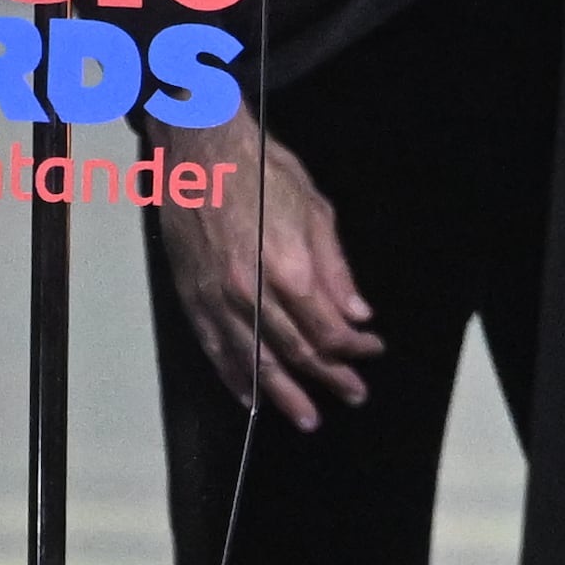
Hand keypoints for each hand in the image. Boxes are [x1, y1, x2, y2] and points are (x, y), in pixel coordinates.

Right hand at [150, 111, 382, 429]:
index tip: (372, 350)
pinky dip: (234, 377)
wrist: (199, 147)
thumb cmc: (262, 169)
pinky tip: (251, 397)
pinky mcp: (191, 297)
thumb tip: (357, 314)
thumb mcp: (314, 207)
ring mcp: (217, 299)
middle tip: (353, 396)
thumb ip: (335, 267)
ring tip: (307, 417)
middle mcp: (252, 293)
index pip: (328, 329)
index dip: (355, 347)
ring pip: (255, 360)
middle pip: (296, 351)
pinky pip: (214, 348)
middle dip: (329, 377)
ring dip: (284, 393)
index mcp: (289, 269)